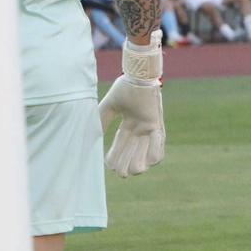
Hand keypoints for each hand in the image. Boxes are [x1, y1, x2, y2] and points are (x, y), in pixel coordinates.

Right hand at [98, 31, 164, 177]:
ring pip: (146, 150)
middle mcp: (140, 127)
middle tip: (121, 174)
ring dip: (140, 162)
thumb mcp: (110, 106)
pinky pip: (159, 142)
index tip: (109, 166)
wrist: (138, 75)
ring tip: (134, 172)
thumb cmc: (126, 87)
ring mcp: (150, 126)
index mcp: (130, 123)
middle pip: (133, 151)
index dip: (115, 155)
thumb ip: (101, 120)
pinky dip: (155, 152)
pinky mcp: (157, 123)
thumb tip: (92, 135)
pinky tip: (150, 162)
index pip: (121, 143)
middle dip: (126, 163)